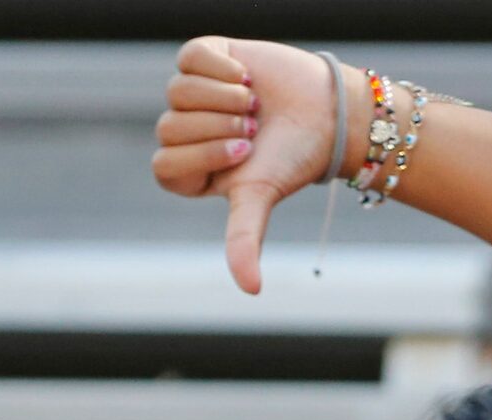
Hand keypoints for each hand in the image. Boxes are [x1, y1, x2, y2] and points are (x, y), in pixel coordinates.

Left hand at [152, 36, 346, 293]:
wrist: (327, 113)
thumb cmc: (291, 161)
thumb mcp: (261, 199)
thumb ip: (243, 239)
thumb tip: (250, 290)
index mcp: (187, 171)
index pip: (164, 165)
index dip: (203, 155)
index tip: (244, 152)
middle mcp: (183, 133)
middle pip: (169, 127)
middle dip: (219, 127)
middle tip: (255, 129)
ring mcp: (190, 95)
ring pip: (178, 91)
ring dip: (225, 99)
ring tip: (254, 104)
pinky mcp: (203, 58)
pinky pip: (191, 58)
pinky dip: (221, 68)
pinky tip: (245, 77)